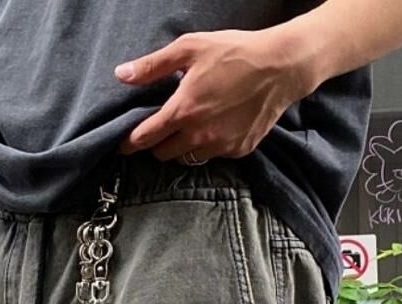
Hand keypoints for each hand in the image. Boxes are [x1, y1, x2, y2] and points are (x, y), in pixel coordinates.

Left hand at [115, 28, 319, 162]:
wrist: (281, 67)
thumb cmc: (235, 52)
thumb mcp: (190, 48)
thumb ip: (153, 66)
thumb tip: (121, 75)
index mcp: (183, 111)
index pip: (145, 138)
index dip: (130, 142)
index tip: (123, 144)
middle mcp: (198, 135)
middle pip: (163, 154)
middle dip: (157, 144)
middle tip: (161, 129)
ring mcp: (220, 146)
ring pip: (188, 158)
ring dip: (182, 147)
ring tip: (188, 128)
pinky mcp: (237, 151)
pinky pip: (213, 155)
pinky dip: (208, 145)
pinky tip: (214, 126)